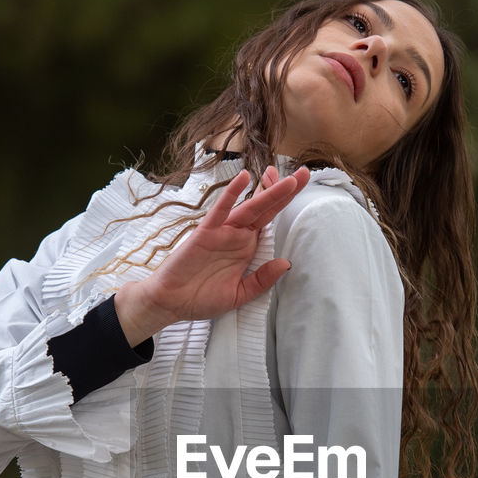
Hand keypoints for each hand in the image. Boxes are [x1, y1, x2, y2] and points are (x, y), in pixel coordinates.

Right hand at [114, 164, 308, 343]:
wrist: (171, 303)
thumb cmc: (202, 298)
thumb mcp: (240, 295)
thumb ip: (262, 280)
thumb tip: (286, 263)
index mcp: (247, 247)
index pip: (270, 221)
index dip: (285, 204)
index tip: (301, 185)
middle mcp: (237, 235)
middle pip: (265, 208)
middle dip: (284, 191)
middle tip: (305, 174)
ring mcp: (222, 232)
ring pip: (249, 208)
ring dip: (267, 193)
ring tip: (287, 180)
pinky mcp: (206, 232)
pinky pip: (220, 210)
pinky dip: (231, 194)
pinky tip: (244, 179)